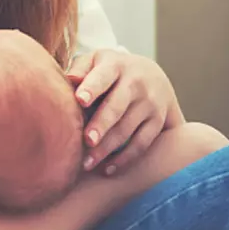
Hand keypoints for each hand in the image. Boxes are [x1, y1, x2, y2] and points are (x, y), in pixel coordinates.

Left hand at [66, 49, 181, 175]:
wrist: (152, 74)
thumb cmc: (109, 69)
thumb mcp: (96, 60)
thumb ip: (80, 68)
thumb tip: (69, 79)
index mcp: (116, 65)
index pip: (103, 76)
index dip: (92, 87)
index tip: (79, 100)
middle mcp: (136, 83)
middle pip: (116, 106)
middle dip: (102, 124)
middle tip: (86, 141)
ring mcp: (150, 104)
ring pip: (128, 128)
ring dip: (108, 148)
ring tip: (87, 163)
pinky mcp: (159, 121)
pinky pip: (143, 143)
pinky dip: (126, 158)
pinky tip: (107, 170)